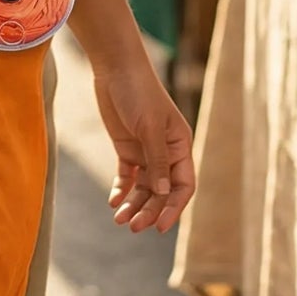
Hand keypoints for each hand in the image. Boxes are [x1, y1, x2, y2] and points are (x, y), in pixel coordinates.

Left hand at [93, 60, 194, 234]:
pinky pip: (127, 176)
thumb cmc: (138, 92)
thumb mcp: (149, 127)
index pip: (183, 186)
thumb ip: (156, 161)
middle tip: (133, 227)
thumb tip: (163, 195)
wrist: (115, 68)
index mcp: (180, 146)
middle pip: (161, 191)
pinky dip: (121, 190)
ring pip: (143, 187)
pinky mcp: (126, 147)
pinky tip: (113, 201)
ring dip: (134, 204)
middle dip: (149, 210)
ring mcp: (145, 150)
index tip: (160, 227)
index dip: (174, 208)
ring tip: (119, 219)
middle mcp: (165, 152)